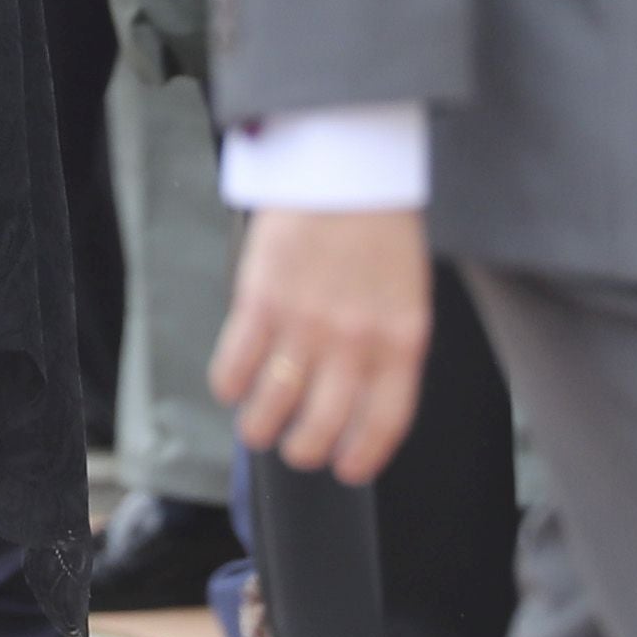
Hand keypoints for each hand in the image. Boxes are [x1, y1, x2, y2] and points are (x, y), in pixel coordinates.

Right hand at [214, 207, 431, 482]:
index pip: (384, 424)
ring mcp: (306, 323)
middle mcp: (354, 342)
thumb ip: (388, 346)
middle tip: (295, 447)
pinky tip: (232, 387)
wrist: (348, 166)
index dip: (361, 457)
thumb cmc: (380, 228)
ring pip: (274, 406)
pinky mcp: (261, 300)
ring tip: (256, 427)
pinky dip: (229, 386)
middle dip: (305, 450)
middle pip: (323, 426)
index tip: (345, 469)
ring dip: (261, 428)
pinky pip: (236, 365)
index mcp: (401, 341)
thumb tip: (358, 396)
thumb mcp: (407, 294)